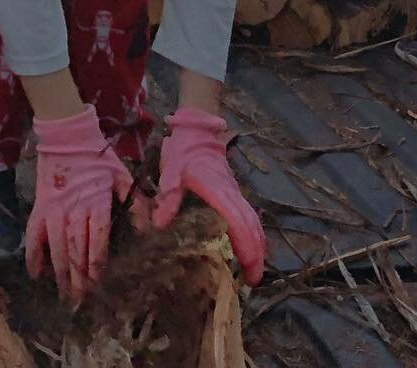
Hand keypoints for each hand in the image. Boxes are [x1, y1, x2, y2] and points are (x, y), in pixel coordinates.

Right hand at [25, 105, 132, 301]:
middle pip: (76, 248)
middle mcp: (74, 209)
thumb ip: (136, 202)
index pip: (97, 239)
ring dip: (59, 271)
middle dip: (79, 275)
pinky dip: (33, 254)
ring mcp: (54, 209)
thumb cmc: (98, 158)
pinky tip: (35, 273)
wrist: (67, 136)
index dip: (97, 263)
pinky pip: (33, 234)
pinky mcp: (39, 206)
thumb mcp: (123, 176)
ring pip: (56, 246)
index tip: (98, 283)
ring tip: (64, 293)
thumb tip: (148, 230)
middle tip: (82, 299)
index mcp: (96, 202)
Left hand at [152, 108, 265, 285]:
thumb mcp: (171, 171)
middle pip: (252, 225)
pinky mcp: (234, 194)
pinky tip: (248, 250)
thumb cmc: (183, 153)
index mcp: (219, 191)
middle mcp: (233, 194)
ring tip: (254, 273)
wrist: (196, 133)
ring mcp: (236, 193)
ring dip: (257, 246)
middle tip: (254, 282)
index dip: (247, 247)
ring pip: (254, 221)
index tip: (250, 271)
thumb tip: (159, 226)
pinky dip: (253, 234)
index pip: (239, 222)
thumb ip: (169, 197)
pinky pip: (249, 216)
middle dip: (257, 253)